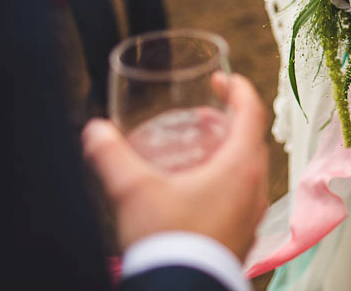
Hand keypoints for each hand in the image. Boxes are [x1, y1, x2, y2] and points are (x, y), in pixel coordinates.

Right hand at [82, 73, 269, 259]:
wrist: (182, 290)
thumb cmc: (169, 241)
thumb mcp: (134, 191)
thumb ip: (111, 156)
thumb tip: (94, 131)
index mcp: (240, 165)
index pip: (252, 112)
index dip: (240, 90)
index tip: (224, 80)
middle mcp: (256, 186)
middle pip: (252, 140)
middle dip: (230, 121)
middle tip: (205, 114)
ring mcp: (253, 212)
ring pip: (249, 169)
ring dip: (230, 152)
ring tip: (201, 150)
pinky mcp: (245, 233)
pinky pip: (244, 195)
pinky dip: (228, 180)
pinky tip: (199, 190)